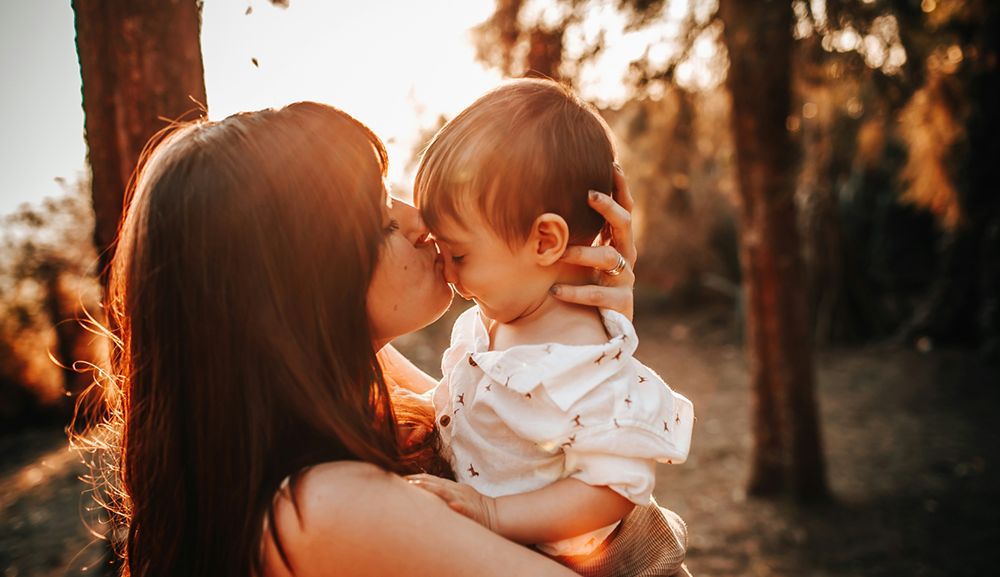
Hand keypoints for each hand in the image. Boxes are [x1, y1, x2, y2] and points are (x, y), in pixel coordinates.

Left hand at [407, 474, 498, 532]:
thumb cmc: (474, 508)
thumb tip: (427, 492)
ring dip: (425, 485)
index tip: (400, 478)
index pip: (429, 479)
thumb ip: (444, 493)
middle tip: (398, 480)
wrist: (494, 515)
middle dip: (415, 480)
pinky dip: (442, 497)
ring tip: (411, 484)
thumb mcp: (458, 495)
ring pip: (439, 488)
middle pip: (431, 481)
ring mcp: (459, 497)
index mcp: (450, 487)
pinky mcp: (464, 507)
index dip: (415, 477)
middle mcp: (453, 489)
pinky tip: (433, 497)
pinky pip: (452, 502)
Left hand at [552, 163, 636, 319]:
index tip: (611, 164)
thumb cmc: (581, 285)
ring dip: (583, 252)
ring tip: (560, 253)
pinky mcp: (621, 305)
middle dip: (608, 207)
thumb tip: (534, 202)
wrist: (597, 329)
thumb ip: (568, 234)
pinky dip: (576, 292)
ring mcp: (625, 280)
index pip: (623, 209)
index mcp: (617, 242)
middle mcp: (625, 257)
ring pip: (609, 258)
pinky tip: (555, 291)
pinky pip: (598, 295)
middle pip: (624, 224)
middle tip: (588, 194)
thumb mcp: (575, 257)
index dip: (620, 187)